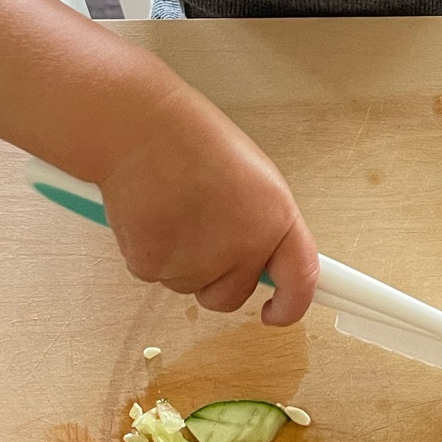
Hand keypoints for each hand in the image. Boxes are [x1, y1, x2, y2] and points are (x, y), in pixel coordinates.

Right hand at [96, 87, 318, 322]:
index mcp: (275, 219)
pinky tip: (150, 214)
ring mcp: (197, 261)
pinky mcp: (155, 265)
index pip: (300, 281)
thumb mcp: (253, 178)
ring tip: (173, 208)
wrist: (141, 128)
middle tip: (199, 231)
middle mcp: (243, 246)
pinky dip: (150, 252)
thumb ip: (263, 223)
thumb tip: (264, 259)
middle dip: (217, 276)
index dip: (291, 306)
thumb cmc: (193, 140)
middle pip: (232, 295)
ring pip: (189, 286)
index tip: (277, 312)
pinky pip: (155, 275)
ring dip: (180, 260)